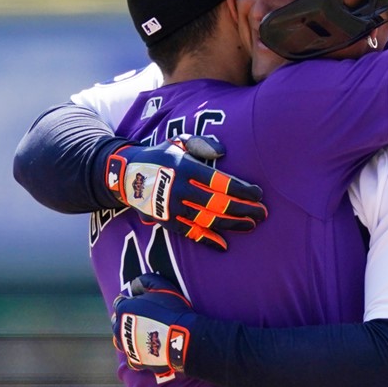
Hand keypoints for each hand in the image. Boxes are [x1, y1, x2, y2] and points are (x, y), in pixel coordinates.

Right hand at [106, 135, 267, 250]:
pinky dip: (207, 240)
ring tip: (251, 225)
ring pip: (208, 219)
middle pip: (218, 203)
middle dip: (244, 209)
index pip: (220, 181)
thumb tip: (222, 152)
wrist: (125, 175)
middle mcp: (179, 189)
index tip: (258, 193)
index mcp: (185, 168)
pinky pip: (190, 233)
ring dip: (232, 224)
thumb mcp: (177, 142)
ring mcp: (172, 207)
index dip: (241, 189)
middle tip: (263, 213)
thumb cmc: (160, 156)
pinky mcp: (166, 221)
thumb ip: (201, 144)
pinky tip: (224, 244)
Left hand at [111, 275, 193, 381]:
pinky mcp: (137, 361)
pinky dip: (137, 354)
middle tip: (141, 319)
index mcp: (123, 310)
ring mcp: (127, 347)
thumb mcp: (162, 287)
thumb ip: (145, 281)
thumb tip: (134, 285)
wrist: (182, 339)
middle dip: (125, 320)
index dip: (130, 301)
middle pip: (117, 323)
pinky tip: (147, 350)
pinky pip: (132, 359)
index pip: (119, 303)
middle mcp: (120, 329)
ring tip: (142, 336)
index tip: (140, 303)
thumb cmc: (172, 311)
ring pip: (121, 341)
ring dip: (128, 338)